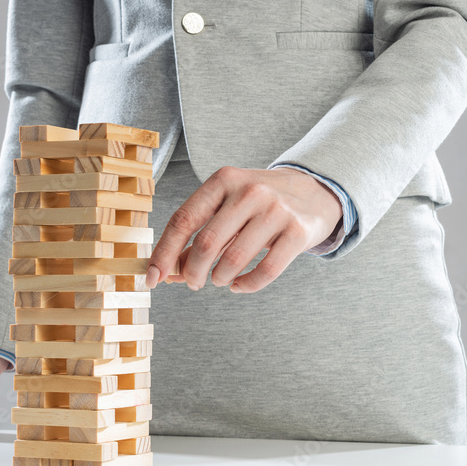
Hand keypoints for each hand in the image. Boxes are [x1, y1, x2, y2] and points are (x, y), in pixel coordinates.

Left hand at [147, 166, 343, 292]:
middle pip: (206, 244)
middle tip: (193, 282)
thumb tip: (166, 272)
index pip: (183, 220)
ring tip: (220, 279)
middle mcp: (250, 191)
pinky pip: (265, 271)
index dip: (164, 253)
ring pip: (233, 260)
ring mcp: (276, 210)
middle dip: (193, 272)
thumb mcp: (226, 207)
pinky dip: (246, 285)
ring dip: (219, 279)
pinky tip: (239, 285)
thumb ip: (197, 235)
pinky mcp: (298, 232)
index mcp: (224, 180)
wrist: (314, 191)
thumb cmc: (259, 203)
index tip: (152, 277)